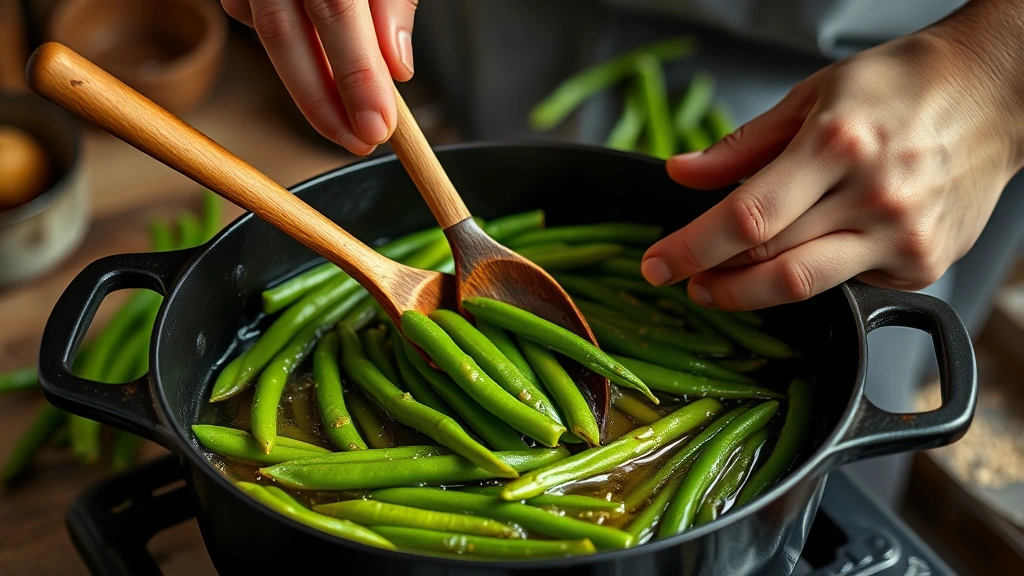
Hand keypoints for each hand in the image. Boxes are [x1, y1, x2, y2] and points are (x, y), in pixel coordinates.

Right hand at [221, 0, 417, 154]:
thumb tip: (397, 67)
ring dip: (305, 84)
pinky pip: (249, 14)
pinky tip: (312, 66)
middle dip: (322, 99)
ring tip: (344, 121)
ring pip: (267, 32)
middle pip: (283, 33)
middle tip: (360, 141)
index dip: (357, 73)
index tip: (377, 125)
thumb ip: (392, 2)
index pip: (337, 10)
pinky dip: (285, 46)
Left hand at [641, 0, 1023, 310]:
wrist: (996, 95)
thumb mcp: (812, 95)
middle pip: (769, 260)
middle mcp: (874, 196)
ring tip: (717, 285)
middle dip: (710, 276)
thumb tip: (683, 174)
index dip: (692, 248)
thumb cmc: (904, 85)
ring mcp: (903, 237)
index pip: (746, 217)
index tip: (657, 264)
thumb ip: (742, 145)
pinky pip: (848, 286)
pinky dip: (810, 279)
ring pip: (804, 286)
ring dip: (747, 294)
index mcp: (838, 144)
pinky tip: (796, 262)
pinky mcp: (923, 265)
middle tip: (680, 275)